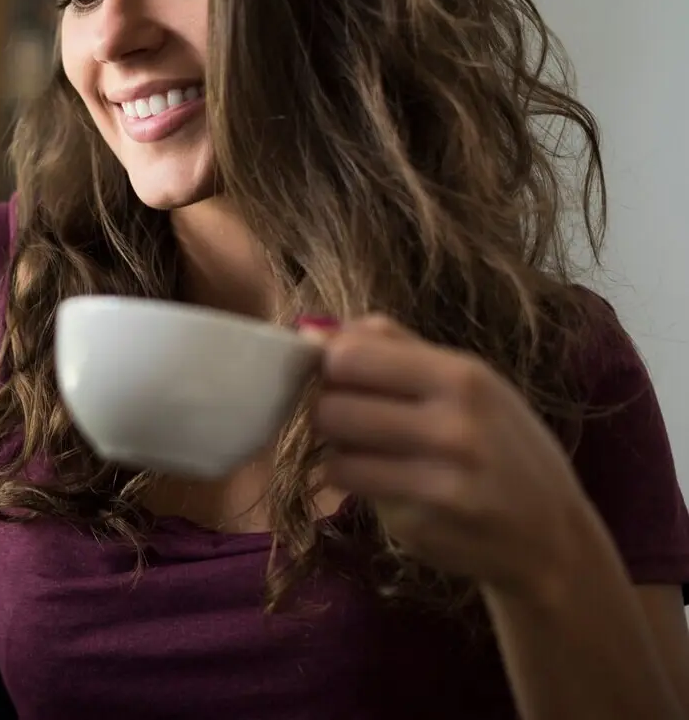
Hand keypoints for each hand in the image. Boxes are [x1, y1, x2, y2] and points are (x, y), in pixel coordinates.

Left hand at [301, 315, 591, 597]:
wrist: (555, 536)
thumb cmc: (504, 445)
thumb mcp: (470, 382)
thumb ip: (394, 348)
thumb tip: (312, 331)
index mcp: (463, 376)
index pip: (350, 355)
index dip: (328, 365)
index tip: (338, 377)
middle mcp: (453, 426)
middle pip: (332, 406)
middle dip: (328, 412)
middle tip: (350, 421)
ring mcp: (438, 481)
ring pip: (335, 454)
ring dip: (340, 454)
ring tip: (371, 454)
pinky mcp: (421, 526)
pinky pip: (353, 491)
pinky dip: (357, 486)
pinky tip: (388, 485)